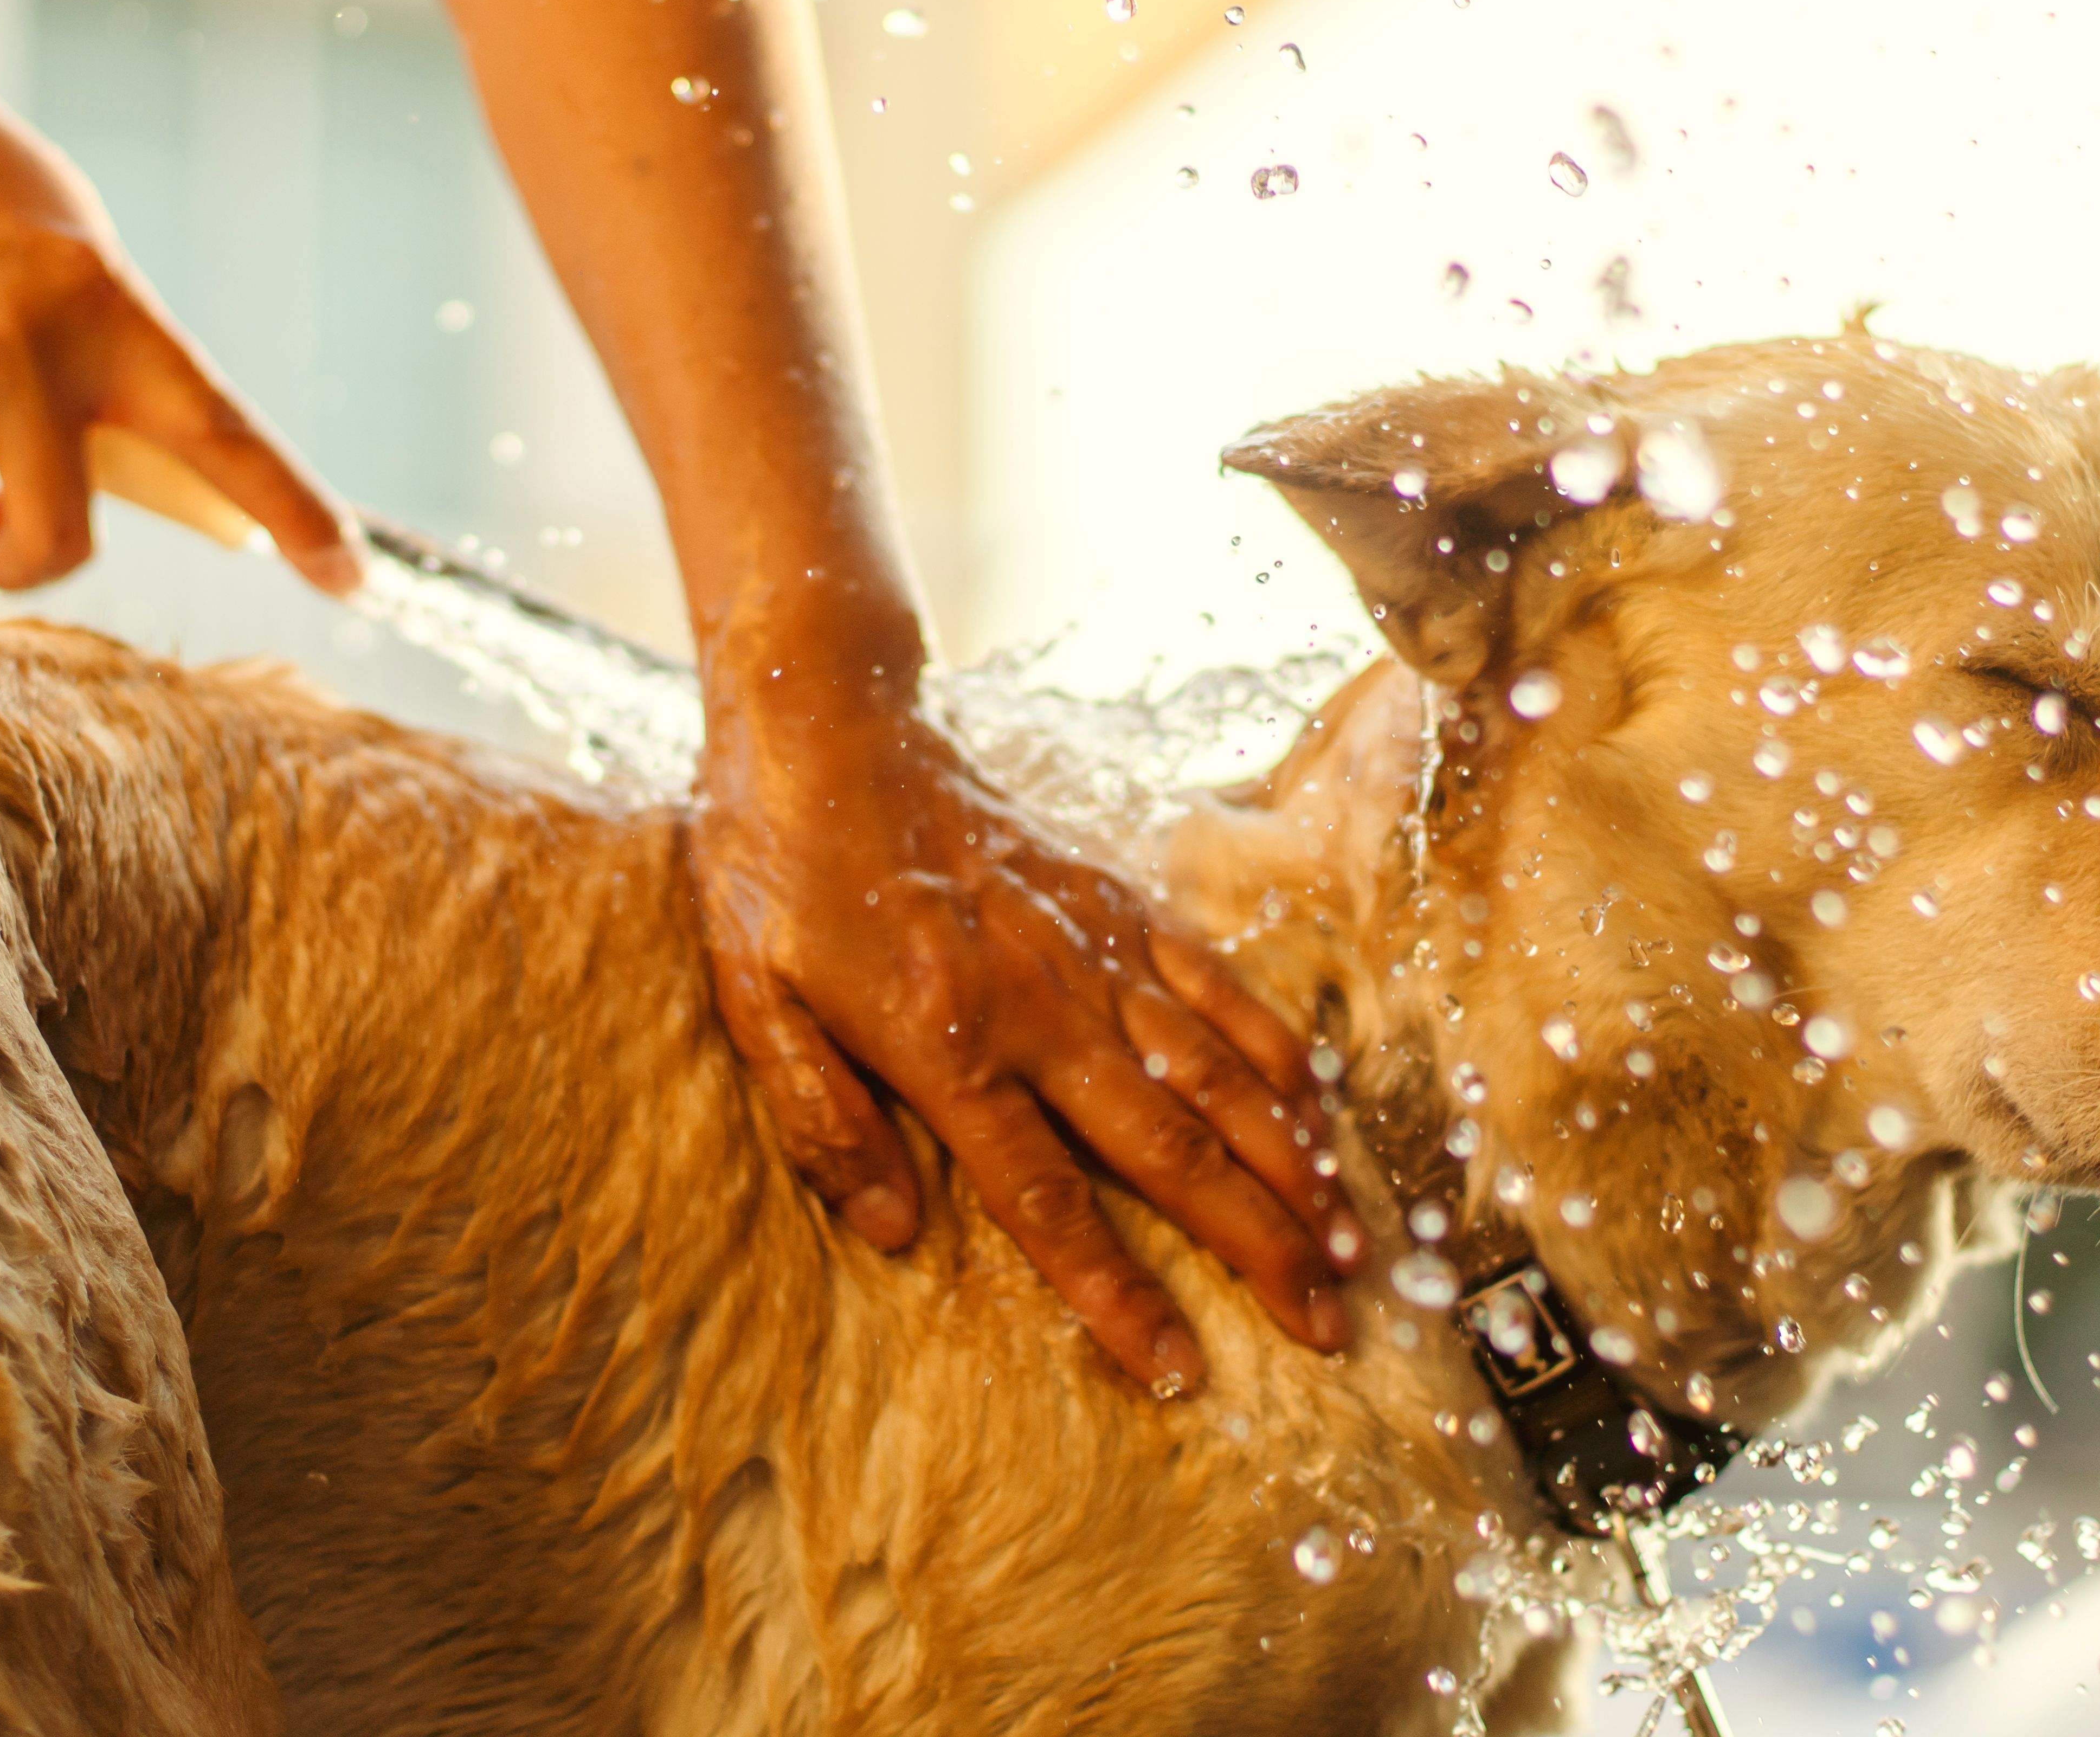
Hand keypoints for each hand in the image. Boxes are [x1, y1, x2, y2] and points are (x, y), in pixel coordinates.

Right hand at [0, 3, 354, 592]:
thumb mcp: (68, 245)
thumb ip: (107, 357)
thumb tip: (128, 478)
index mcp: (105, 307)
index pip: (221, 430)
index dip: (290, 509)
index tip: (348, 576)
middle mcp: (21, 350)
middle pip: (58, 541)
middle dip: (25, 554)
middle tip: (2, 518)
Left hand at [691, 673, 1358, 1394]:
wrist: (829, 730)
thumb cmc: (776, 874)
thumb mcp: (752, 1000)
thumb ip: (821, 1117)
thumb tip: (890, 1231)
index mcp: (946, 1045)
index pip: (1049, 1200)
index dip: (1119, 1294)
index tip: (1183, 1369)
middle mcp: (1042, 1006)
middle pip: (1172, 1148)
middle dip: (1258, 1245)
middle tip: (1330, 1328)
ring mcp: (1093, 950)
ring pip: (1218, 1073)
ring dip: (1291, 1164)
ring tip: (1347, 1244)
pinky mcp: (1118, 902)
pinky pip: (1217, 987)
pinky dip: (1277, 1052)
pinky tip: (1319, 1111)